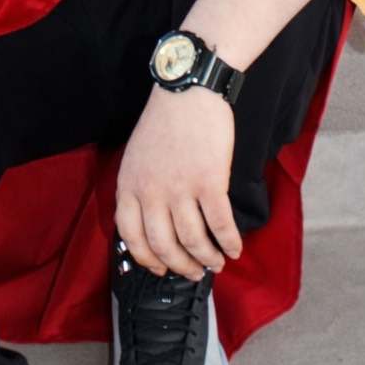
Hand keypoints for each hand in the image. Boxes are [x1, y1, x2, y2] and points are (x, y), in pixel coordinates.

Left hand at [115, 87, 242, 280]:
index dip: (147, 260)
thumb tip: (151, 222)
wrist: (189, 90)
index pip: (131, 237)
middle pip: (163, 246)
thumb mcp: (136, 156)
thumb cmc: (164, 121)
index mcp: (129, 186)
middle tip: (194, 273)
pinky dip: (229, 242)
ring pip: (193, 241)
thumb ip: (139, 188)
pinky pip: (220, 224)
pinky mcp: (209, 182)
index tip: (160, 270)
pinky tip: (235, 248)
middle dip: (181, 266)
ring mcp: (180, 189)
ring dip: (207, 258)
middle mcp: (151, 192)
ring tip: (217, 263)